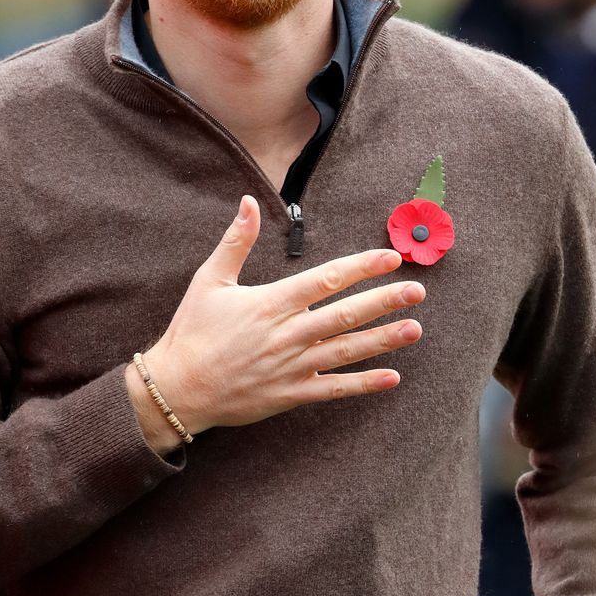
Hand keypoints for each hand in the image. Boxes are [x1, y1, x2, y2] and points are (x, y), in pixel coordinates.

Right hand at [128, 195, 424, 452]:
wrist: (177, 389)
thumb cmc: (192, 331)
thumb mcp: (209, 280)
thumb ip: (235, 241)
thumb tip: (247, 201)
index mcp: (271, 302)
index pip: (325, 280)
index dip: (360, 267)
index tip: (389, 257)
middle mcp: (287, 334)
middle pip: (345, 314)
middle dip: (384, 301)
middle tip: (417, 290)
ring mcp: (292, 367)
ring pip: (346, 351)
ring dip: (383, 339)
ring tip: (415, 328)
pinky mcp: (291, 394)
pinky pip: (334, 390)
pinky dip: (363, 384)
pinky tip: (392, 377)